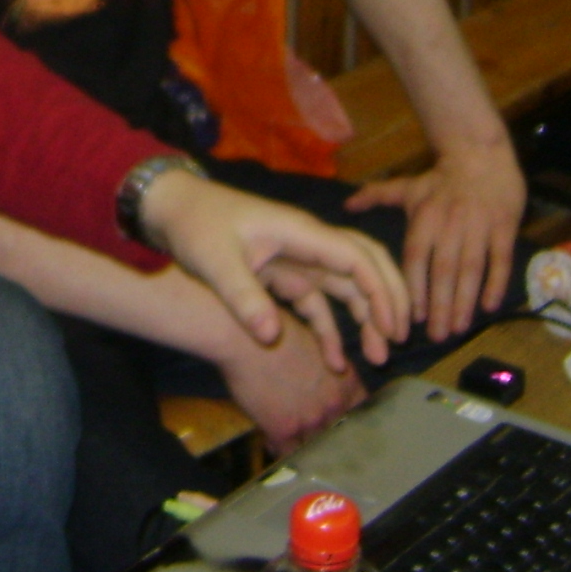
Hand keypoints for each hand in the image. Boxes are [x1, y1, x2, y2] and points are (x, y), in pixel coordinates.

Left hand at [137, 171, 408, 372]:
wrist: (171, 209)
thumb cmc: (195, 226)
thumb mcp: (215, 262)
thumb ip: (244, 297)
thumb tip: (270, 336)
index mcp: (300, 232)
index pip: (356, 257)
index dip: (379, 289)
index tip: (391, 325)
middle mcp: (308, 243)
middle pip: (364, 266)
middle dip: (387, 299)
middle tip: (398, 339)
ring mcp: (298, 259)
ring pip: (347, 286)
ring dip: (366, 317)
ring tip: (378, 356)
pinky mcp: (284, 275)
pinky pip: (318, 303)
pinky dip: (330, 329)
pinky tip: (335, 362)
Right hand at [213, 310, 366, 452]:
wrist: (245, 338)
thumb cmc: (276, 330)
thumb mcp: (316, 345)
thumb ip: (328, 368)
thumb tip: (328, 377)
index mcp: (347, 382)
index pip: (363, 412)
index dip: (353, 419)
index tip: (344, 422)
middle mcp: (335, 405)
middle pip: (342, 435)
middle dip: (330, 437)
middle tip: (318, 440)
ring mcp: (311, 420)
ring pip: (316, 448)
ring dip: (307, 448)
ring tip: (297, 446)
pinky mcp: (284, 430)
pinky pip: (288, 453)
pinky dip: (281, 451)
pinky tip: (273, 442)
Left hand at [343, 130, 525, 340]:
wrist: (480, 154)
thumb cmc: (440, 178)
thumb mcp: (407, 186)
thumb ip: (376, 197)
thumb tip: (346, 206)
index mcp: (424, 218)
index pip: (416, 258)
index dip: (414, 288)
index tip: (411, 318)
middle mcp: (449, 224)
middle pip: (443, 271)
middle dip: (440, 306)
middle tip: (437, 336)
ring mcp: (478, 226)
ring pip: (470, 269)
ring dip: (464, 301)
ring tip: (459, 328)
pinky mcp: (504, 226)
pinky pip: (499, 259)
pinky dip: (495, 283)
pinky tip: (489, 307)